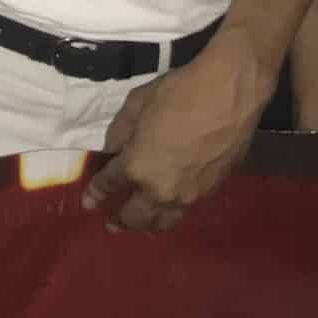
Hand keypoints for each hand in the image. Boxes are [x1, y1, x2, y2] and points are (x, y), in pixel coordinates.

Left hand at [81, 32, 274, 232]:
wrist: (228, 94)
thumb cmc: (179, 92)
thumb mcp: (136, 104)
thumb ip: (119, 131)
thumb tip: (114, 150)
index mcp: (136, 166)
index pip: (109, 185)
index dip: (96, 194)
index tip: (88, 202)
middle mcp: (160, 189)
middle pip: (135, 217)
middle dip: (119, 221)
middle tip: (111, 223)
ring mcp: (188, 195)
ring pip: (163, 222)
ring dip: (147, 225)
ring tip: (140, 226)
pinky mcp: (210, 191)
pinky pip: (184, 211)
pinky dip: (171, 213)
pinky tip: (168, 207)